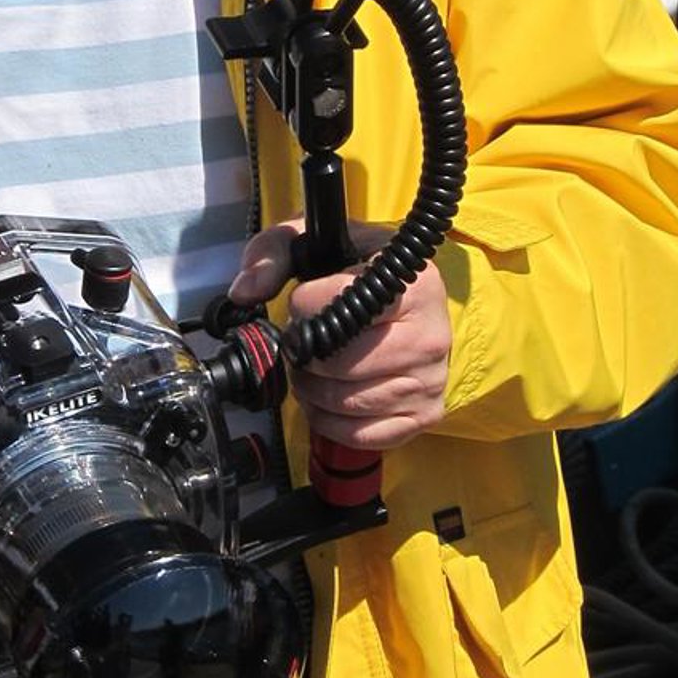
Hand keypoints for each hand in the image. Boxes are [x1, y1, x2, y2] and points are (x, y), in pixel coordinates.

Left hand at [230, 219, 451, 449]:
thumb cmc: (358, 271)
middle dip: (306, 355)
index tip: (307, 300)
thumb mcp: (314, 243)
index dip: (305, 306)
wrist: (406, 303)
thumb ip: (271, 256)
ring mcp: (430, 379)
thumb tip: (246, 292)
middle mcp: (431, 334)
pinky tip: (329, 397)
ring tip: (314, 367)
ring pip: (345, 402)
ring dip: (312, 390)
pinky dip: (330, 421)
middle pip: (339, 364)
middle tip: (305, 341)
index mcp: (414, 284)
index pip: (336, 307)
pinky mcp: (424, 414)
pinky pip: (359, 434)